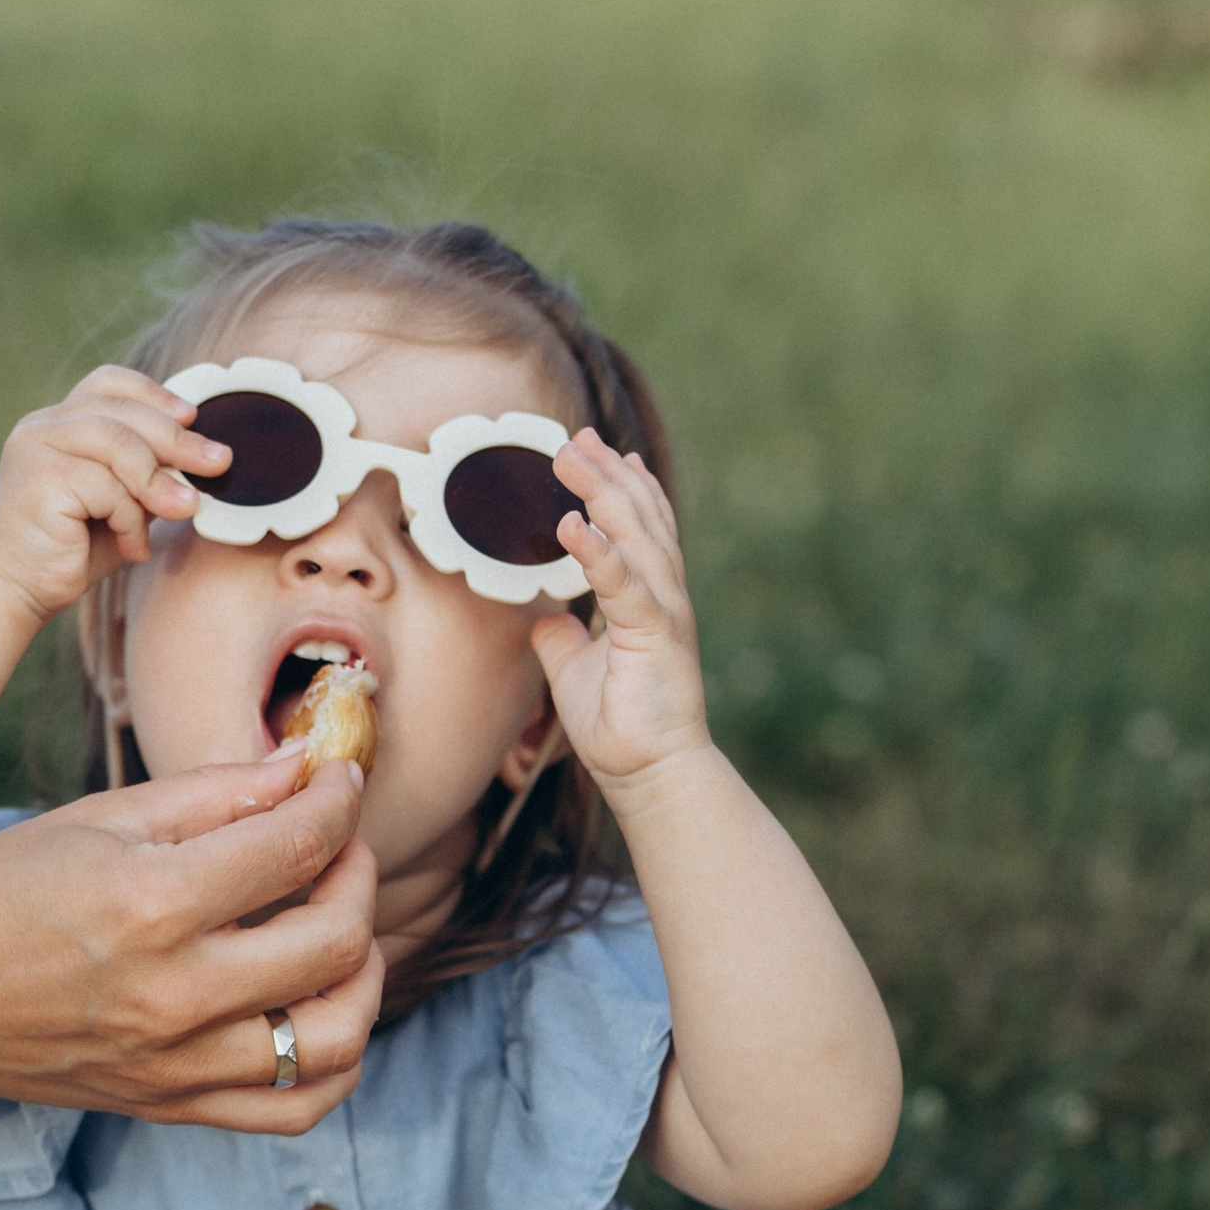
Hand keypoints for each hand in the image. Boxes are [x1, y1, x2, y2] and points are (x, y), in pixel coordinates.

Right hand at [0, 366, 231, 625]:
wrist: (14, 593)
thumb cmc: (68, 550)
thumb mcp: (120, 504)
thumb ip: (148, 476)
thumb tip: (203, 458)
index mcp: (58, 423)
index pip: (109, 383)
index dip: (155, 394)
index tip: (193, 417)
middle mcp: (42, 426)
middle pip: (123, 412)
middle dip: (178, 439)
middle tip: (218, 463)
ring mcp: (36, 448)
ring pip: (118, 443)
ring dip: (158, 480)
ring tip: (185, 510)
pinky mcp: (37, 478)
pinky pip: (106, 485)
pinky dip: (130, 517)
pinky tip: (132, 546)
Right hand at [0, 751, 382, 1129]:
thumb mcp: (97, 817)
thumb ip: (215, 794)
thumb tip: (306, 769)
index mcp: (151, 904)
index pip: (297, 848)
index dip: (337, 803)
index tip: (339, 783)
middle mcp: (173, 995)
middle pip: (334, 944)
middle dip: (358, 878)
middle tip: (337, 849)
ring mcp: (175, 1063)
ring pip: (335, 1040)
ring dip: (362, 977)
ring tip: (339, 934)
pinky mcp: (170, 1106)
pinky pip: (295, 1108)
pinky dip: (333, 1063)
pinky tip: (317, 1010)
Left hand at [530, 431, 713, 794]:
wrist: (651, 774)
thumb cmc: (621, 727)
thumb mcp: (576, 671)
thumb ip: (563, 637)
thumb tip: (545, 617)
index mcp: (648, 599)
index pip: (638, 528)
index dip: (618, 485)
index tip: (594, 450)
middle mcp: (663, 596)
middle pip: (639, 517)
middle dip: (606, 473)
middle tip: (576, 436)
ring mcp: (664, 612)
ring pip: (636, 537)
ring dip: (603, 493)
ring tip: (573, 456)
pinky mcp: (655, 636)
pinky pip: (623, 585)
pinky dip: (598, 552)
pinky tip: (571, 524)